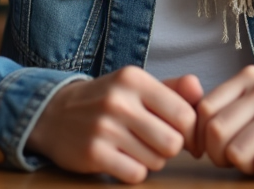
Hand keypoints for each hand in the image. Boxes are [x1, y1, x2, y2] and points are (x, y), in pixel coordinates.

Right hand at [25, 66, 202, 183]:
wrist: (53, 114)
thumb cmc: (107, 100)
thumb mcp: (136, 86)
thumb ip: (172, 89)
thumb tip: (200, 92)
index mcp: (134, 79)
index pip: (185, 114)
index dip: (189, 130)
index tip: (181, 134)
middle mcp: (119, 100)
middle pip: (173, 142)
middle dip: (169, 148)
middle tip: (155, 143)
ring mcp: (104, 127)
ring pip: (156, 161)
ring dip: (151, 161)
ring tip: (135, 148)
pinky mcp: (93, 153)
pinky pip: (136, 174)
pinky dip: (134, 172)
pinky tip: (122, 159)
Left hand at [194, 65, 253, 179]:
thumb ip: (224, 111)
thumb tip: (186, 137)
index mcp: (248, 78)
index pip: (204, 110)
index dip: (201, 138)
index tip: (212, 151)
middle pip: (215, 134)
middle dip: (222, 157)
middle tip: (243, 159)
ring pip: (237, 154)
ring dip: (250, 166)